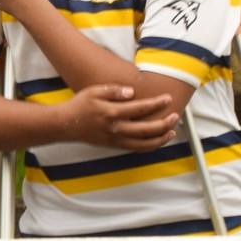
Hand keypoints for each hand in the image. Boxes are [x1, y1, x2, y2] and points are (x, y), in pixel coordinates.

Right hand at [61, 83, 177, 150]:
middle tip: (175, 115)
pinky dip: (149, 146)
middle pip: (146, 129)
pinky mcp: (114, 146)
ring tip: (172, 131)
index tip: (168, 98)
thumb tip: (132, 92)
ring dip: (160, 139)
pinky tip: (157, 141)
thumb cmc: (80, 105)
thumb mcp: (95, 91)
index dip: (156, 104)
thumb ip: (114, 90)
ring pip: (144, 144)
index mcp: (112, 113)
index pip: (140, 108)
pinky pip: (136, 149)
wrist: (66, 125)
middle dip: (164, 123)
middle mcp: (116, 129)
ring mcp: (116, 140)